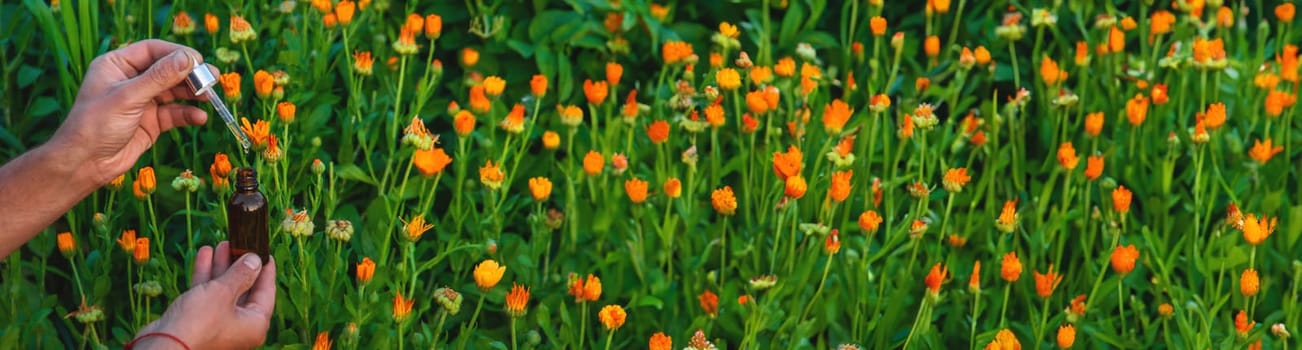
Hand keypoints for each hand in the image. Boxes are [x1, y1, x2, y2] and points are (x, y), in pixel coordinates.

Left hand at [50, 39, 215, 185]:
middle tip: (212, 79)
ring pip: (175, 91)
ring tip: (210, 97)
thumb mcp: (128, 97)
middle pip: (168, 70)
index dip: (177, 53)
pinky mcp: (152, 122)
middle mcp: (132, 80)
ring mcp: (143, 101)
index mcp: (118, 65)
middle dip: (190, 75)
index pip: (153, 50)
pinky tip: (199, 118)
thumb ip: (159, 77)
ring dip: (193, 94)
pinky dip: (188, 114)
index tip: (199, 61)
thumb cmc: (96, 125)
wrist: (85, 164)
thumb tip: (187, 58)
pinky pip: (175, 113)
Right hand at [135, 242, 275, 348]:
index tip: (263, 251)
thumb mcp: (223, 292)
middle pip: (244, 289)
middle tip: (239, 243)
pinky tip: (204, 254)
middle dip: (239, 264)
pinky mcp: (200, 321)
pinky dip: (206, 276)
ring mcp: (219, 324)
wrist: (162, 345)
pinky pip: (207, 296)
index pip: (266, 291)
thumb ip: (241, 274)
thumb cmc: (198, 322)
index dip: (265, 269)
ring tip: (221, 244)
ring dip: (222, 267)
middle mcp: (240, 326)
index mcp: (255, 324)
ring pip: (224, 290)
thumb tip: (255, 260)